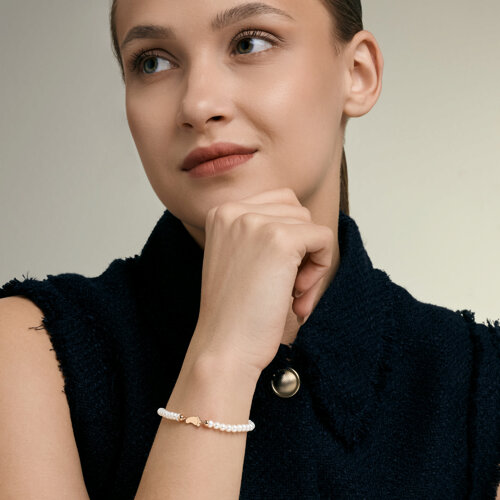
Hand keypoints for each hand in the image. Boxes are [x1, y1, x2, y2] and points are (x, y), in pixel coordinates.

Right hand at [191, 187, 334, 375]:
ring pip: (310, 224)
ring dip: (311, 261)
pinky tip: (298, 296)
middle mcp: (235, 210)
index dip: (289, 237)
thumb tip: (304, 222)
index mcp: (221, 212)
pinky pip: (324, 238)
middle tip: (289, 286)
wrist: (224, 347)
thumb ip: (259, 232)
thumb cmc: (234, 312)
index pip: (277, 202)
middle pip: (295, 210)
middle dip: (302, 247)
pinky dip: (321, 268)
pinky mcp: (280, 239)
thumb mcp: (237, 258)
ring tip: (292, 294)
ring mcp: (256, 222)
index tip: (277, 273)